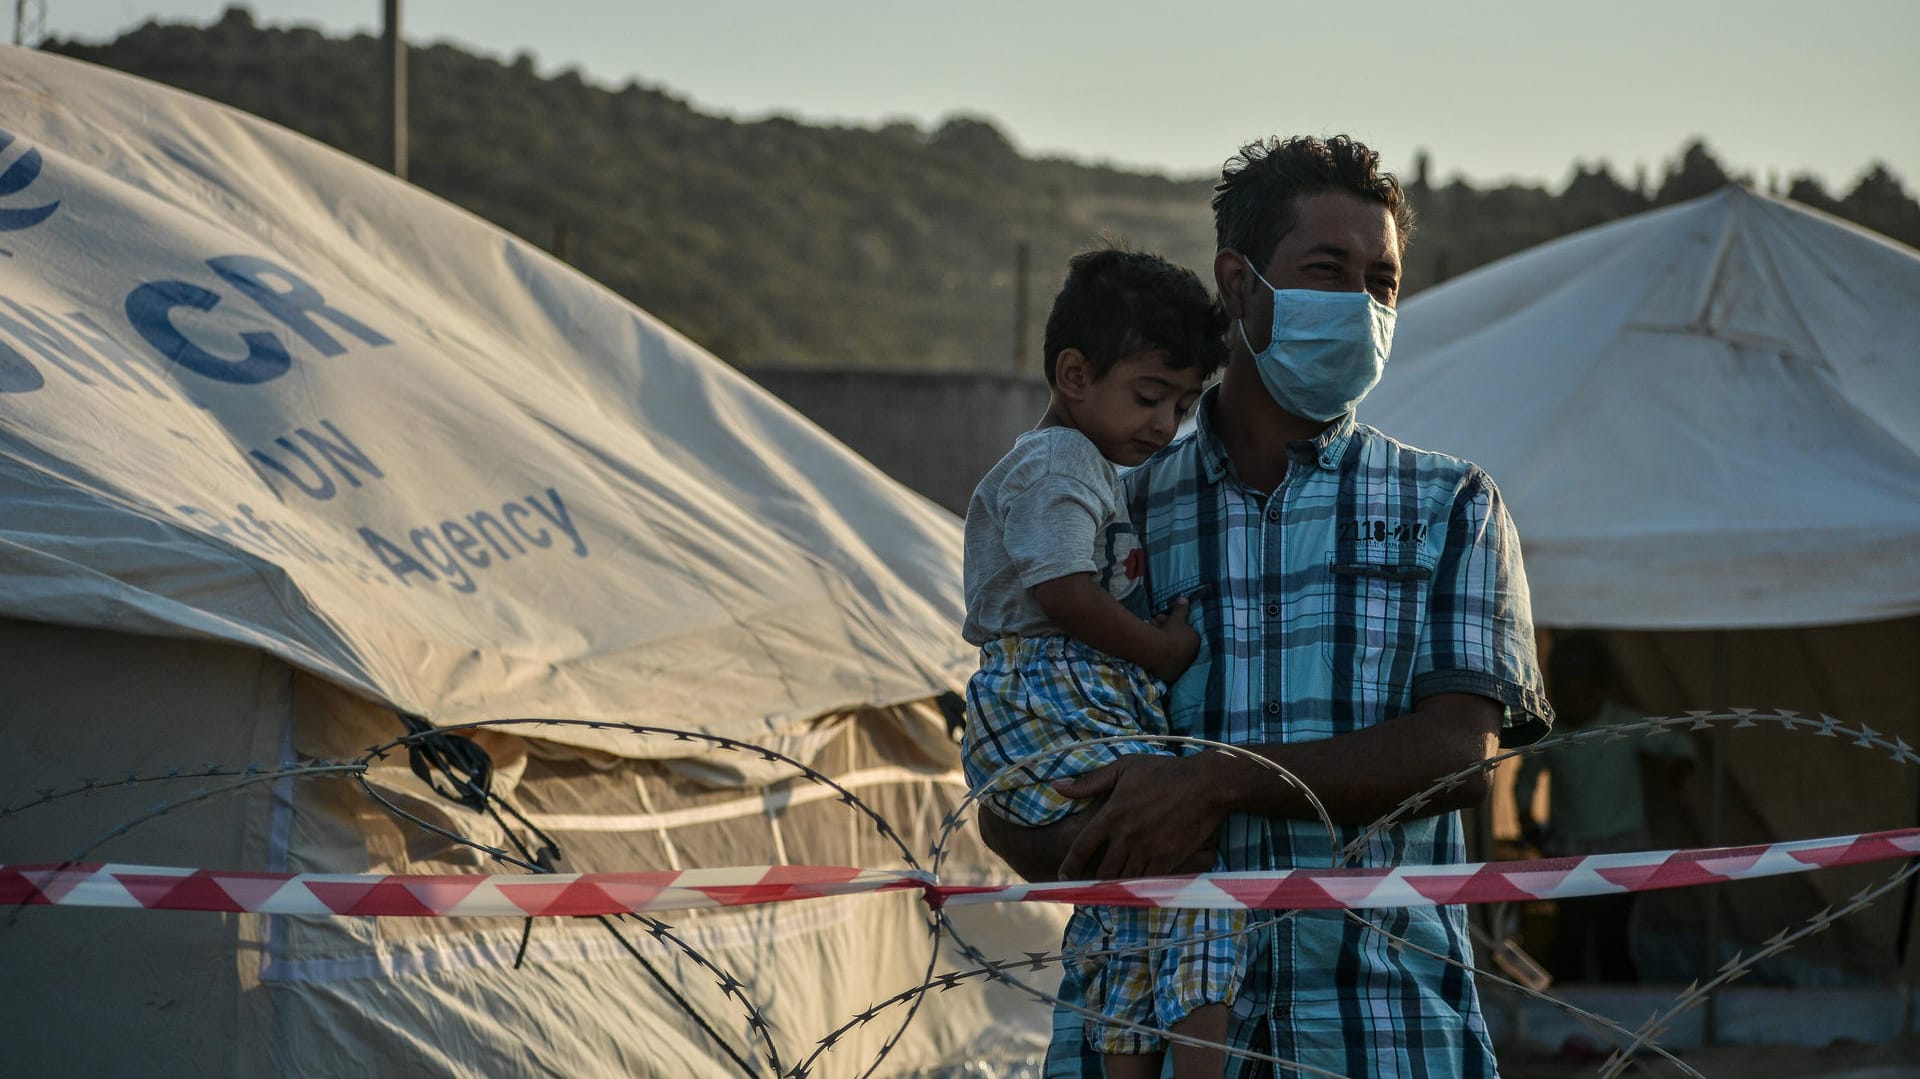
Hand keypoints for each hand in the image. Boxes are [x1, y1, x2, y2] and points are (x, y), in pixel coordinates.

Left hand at [1053, 754, 1224, 879]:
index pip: (1082, 846)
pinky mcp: (1167, 859)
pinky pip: (1146, 881)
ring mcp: (1148, 850)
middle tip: (1086, 886)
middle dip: (1092, 880)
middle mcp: (1126, 836)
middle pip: (1101, 870)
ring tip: (1107, 890)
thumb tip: (1058, 786)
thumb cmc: (1164, 772)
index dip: (1070, 865)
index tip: (1063, 875)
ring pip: (1123, 878)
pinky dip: (1137, 886)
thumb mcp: (1124, 768)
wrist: (1205, 785)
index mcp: (1112, 814)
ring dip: (1113, 885)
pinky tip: (1133, 887)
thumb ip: (1090, 781)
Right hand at [1145, 595, 1199, 683]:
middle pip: (1176, 643)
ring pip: (1169, 652)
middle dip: (1164, 632)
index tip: (1162, 621)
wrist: (1159, 651)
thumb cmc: (1171, 633)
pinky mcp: (1171, 676)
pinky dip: (1158, 656)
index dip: (1172, 625)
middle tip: (1152, 623)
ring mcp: (1181, 667)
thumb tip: (1184, 598)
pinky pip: (1163, 662)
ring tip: (1147, 632)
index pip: (1183, 633)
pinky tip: (1149, 650)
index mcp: (1195, 643)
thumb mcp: (1177, 618)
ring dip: (1159, 642)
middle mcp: (1191, 657)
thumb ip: (1181, 609)